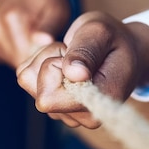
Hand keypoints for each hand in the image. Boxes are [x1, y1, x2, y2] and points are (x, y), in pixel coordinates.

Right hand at [0, 0, 70, 66]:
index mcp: (12, 18)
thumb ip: (50, 26)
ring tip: (37, 38)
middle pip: (21, 61)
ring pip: (15, 62)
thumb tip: (44, 41)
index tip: (56, 45)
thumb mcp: (56, 7)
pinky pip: (9, 59)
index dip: (47, 56)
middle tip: (48, 41)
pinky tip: (27, 40)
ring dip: (29, 56)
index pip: (31, 55)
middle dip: (38, 57)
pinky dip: (20, 54)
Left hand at [16, 11, 148, 128]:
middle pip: (38, 91)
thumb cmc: (114, 39)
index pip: (49, 98)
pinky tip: (63, 60)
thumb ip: (87, 51)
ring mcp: (65, 112)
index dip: (56, 68)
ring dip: (45, 60)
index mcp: (98, 102)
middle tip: (74, 51)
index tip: (77, 54)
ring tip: (72, 55)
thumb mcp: (101, 33)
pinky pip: (26, 77)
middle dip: (50, 61)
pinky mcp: (51, 102)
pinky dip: (39, 61)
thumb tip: (72, 74)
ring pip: (29, 81)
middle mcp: (82, 115)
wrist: (122, 50)